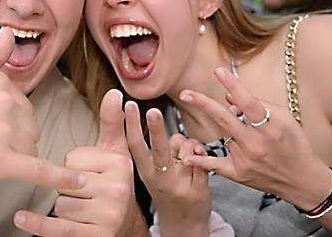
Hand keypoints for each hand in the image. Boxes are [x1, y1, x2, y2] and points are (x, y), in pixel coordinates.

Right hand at [0, 27, 85, 196]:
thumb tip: (9, 34)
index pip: (22, 103)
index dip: (6, 119)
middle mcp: (3, 100)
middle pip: (30, 125)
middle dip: (13, 138)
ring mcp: (2, 131)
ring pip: (31, 147)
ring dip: (14, 156)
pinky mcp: (0, 160)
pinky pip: (38, 170)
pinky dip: (58, 178)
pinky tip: (76, 184)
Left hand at [14, 89, 134, 235]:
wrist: (125, 226)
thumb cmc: (112, 183)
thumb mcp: (115, 152)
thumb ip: (112, 122)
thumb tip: (115, 92)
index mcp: (120, 163)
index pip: (73, 158)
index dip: (74, 166)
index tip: (89, 173)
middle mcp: (118, 188)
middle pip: (65, 180)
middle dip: (67, 187)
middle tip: (85, 194)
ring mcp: (108, 214)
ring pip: (60, 204)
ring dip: (63, 207)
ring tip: (82, 208)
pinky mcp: (95, 236)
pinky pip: (59, 227)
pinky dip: (37, 224)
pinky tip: (21, 218)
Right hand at [125, 102, 210, 236]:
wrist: (183, 226)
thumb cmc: (167, 193)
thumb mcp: (155, 174)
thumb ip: (163, 151)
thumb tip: (181, 138)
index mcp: (146, 172)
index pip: (135, 145)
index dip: (131, 124)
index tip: (128, 106)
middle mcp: (160, 179)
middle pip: (159, 147)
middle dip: (156, 128)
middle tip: (153, 111)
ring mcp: (179, 185)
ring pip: (187, 146)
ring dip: (190, 144)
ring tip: (187, 159)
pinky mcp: (198, 190)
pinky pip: (203, 158)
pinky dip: (203, 155)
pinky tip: (199, 166)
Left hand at [179, 67, 331, 211]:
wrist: (303, 181)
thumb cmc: (296, 145)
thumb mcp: (286, 119)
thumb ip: (258, 105)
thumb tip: (228, 97)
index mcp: (272, 127)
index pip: (247, 101)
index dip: (232, 85)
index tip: (218, 71)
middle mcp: (256, 144)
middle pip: (224, 118)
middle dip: (203, 103)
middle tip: (185, 93)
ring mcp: (246, 160)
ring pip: (224, 134)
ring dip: (228, 129)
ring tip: (248, 136)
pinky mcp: (239, 174)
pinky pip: (214, 164)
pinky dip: (200, 160)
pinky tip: (187, 156)